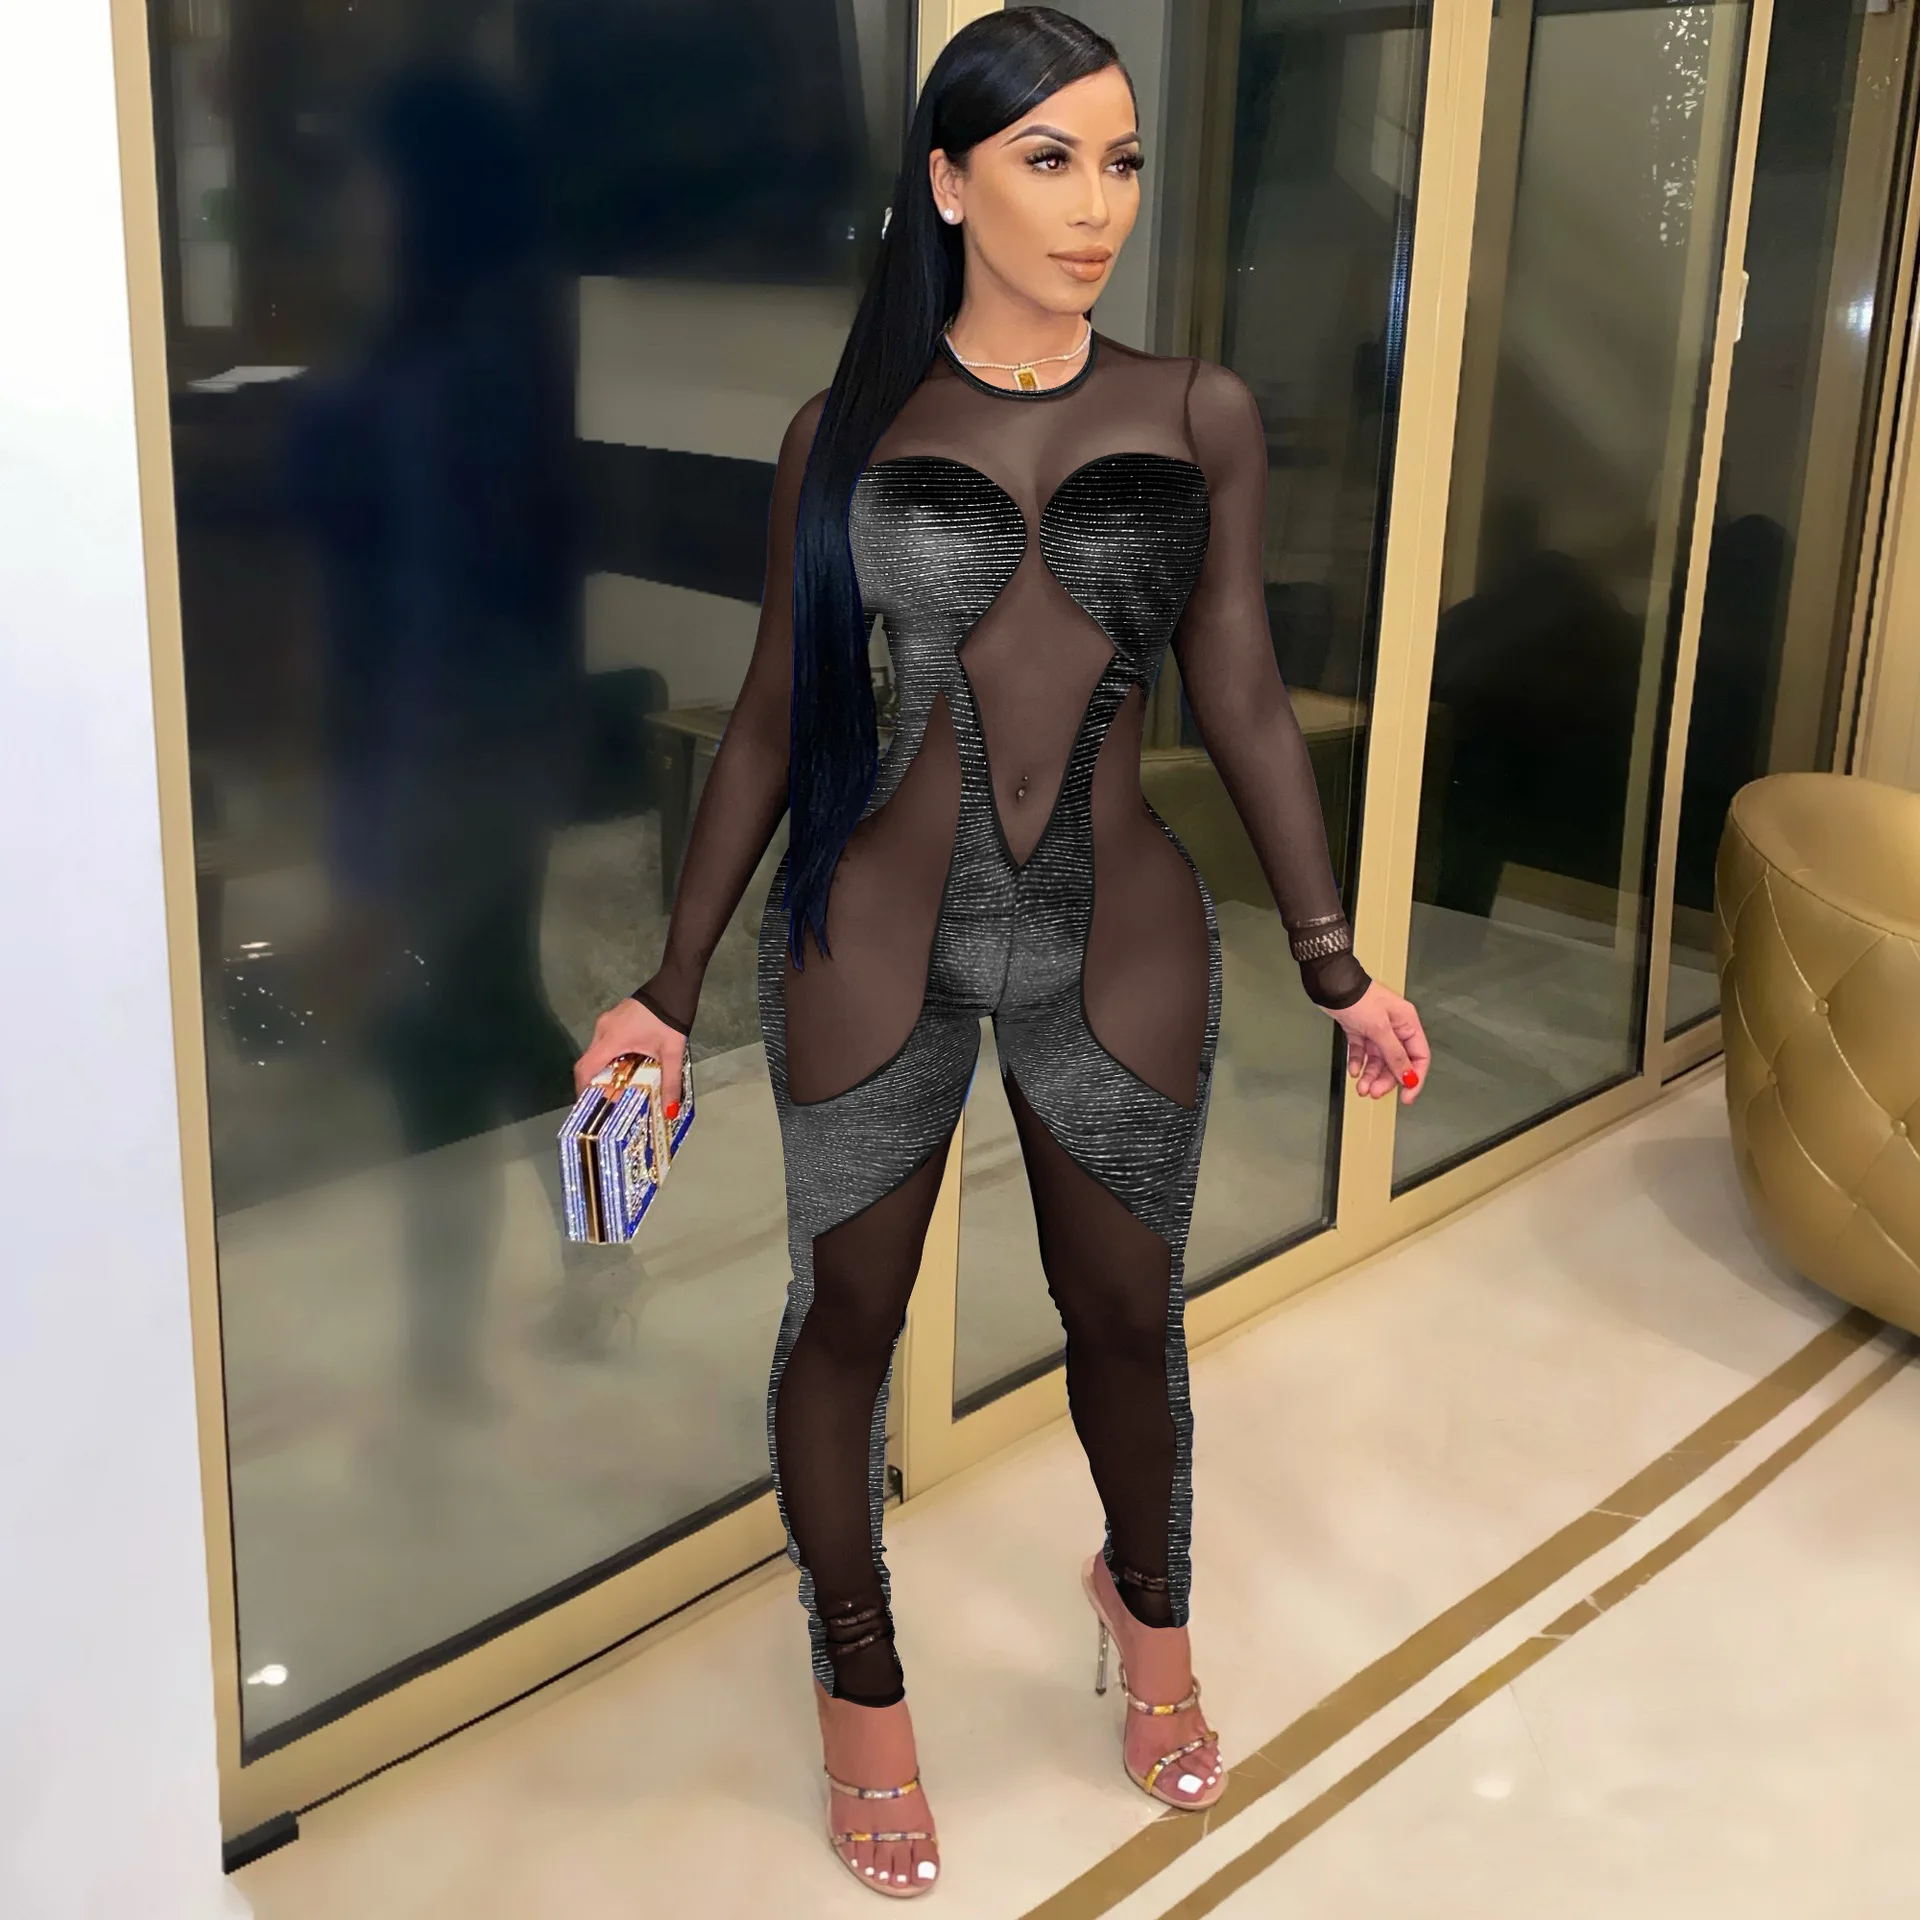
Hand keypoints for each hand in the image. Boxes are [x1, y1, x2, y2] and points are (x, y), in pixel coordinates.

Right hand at [574, 996, 686, 1107]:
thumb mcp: (672, 1054)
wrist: (675, 985)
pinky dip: (610, 1058)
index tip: (588, 1106)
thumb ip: (670, 1083)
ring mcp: (606, 1021)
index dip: (582, 1089)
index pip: (585, 1068)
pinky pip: (604, 1042)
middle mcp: (602, 1030)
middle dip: (597, 1083)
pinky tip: (627, 1066)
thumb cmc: (670, 1020)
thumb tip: (670, 1112)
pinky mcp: (613, 1018)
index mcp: (611, 1039)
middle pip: (589, 1062)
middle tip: (611, 1100)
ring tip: (621, 1086)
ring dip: (604, 1070)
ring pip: (597, 1052)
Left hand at [1325, 980, 1429, 1102]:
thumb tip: (1408, 1076)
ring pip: (1378, 1060)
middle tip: (1375, 1092)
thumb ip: (1395, 1054)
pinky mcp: (1359, 1030)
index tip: (1407, 1096)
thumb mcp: (1380, 1029)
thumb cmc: (1358, 997)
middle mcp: (1394, 1027)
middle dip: (1386, 1079)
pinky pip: (1362, 1052)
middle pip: (1396, 1062)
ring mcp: (1376, 1029)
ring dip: (1370, 1075)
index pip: (1419, 1056)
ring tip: (1361, 1086)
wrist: (1331, 985)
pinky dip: (1358, 1062)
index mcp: (1407, 1023)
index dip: (1414, 1078)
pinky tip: (1354, 1070)